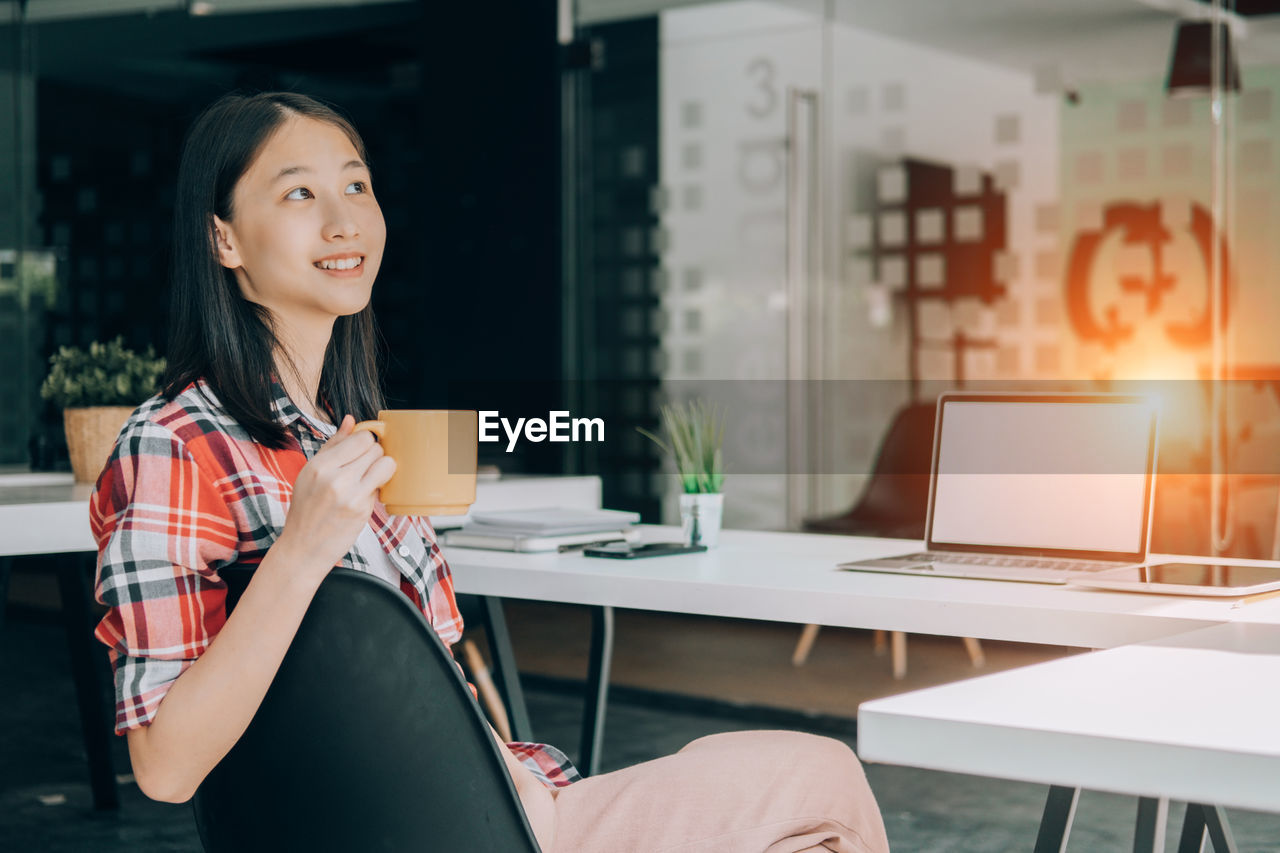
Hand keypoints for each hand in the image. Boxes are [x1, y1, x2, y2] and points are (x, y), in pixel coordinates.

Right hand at [277, 414, 396, 580]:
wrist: (302, 548)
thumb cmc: (306, 510)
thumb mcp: (310, 473)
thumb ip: (333, 445)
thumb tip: (350, 420)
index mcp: (320, 465)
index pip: (361, 437)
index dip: (365, 442)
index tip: (361, 451)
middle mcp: (335, 477)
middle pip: (375, 448)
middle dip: (373, 456)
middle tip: (363, 469)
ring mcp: (351, 494)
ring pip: (386, 464)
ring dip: (381, 469)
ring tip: (368, 479)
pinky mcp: (362, 510)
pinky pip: (382, 486)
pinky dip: (377, 488)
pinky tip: (363, 496)